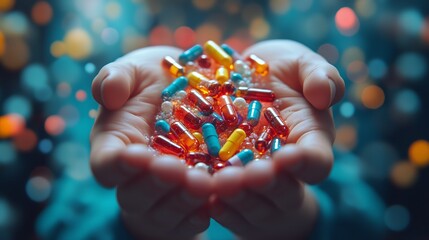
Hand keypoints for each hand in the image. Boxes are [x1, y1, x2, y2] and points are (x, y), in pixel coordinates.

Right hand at [90, 47, 212, 239]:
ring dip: (182, 200)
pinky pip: (188, 220)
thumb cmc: (156, 80)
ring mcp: (160, 193)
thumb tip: (108, 95)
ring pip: (163, 211)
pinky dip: (200, 214)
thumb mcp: (136, 70)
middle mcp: (134, 176)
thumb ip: (116, 77)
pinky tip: (215, 202)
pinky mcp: (186, 204)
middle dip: (156, 185)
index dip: (119, 165)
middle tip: (177, 171)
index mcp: (114, 145)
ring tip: (203, 184)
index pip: (107, 164)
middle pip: (134, 195)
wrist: (193, 92)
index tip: (139, 154)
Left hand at [210, 40, 344, 238]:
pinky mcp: (226, 181)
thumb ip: (319, 75)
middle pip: (284, 192)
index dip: (305, 163)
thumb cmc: (278, 70)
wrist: (239, 76)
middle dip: (267, 186)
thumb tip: (323, 95)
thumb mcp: (300, 63)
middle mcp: (284, 169)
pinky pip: (223, 202)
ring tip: (219, 182)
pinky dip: (211, 199)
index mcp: (309, 142)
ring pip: (252, 202)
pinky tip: (198, 188)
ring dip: (237, 196)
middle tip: (248, 175)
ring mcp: (254, 179)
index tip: (287, 156)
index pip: (317, 162)